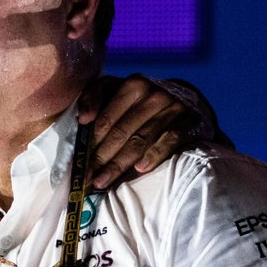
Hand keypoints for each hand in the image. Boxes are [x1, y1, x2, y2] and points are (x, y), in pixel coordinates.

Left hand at [76, 74, 203, 189]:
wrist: (181, 97)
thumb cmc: (139, 99)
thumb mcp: (115, 89)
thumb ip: (94, 97)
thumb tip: (83, 119)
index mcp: (132, 85)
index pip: (105, 119)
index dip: (89, 143)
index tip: (77, 164)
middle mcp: (153, 94)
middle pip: (121, 132)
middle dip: (100, 158)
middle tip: (86, 179)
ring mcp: (172, 107)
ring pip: (140, 140)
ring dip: (119, 164)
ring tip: (102, 181)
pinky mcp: (188, 121)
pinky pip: (169, 140)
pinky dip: (154, 155)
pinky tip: (140, 169)